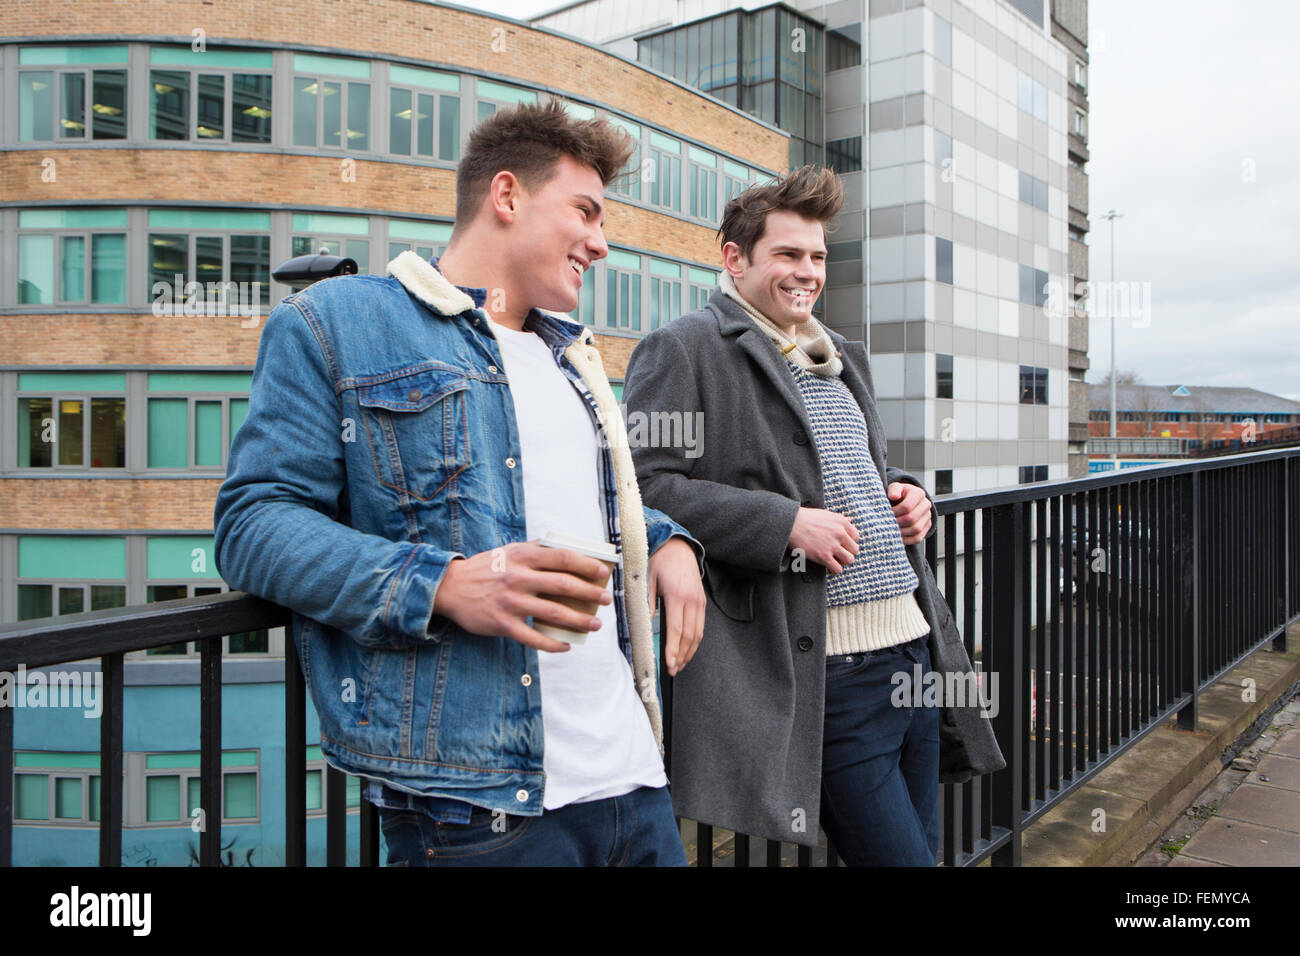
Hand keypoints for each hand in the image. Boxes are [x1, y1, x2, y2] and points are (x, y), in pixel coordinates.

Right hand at [432, 541, 612, 652]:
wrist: (450, 587)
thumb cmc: (485, 568)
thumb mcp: (509, 551)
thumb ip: (535, 550)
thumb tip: (565, 548)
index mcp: (523, 557)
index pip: (563, 558)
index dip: (587, 565)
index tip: (603, 573)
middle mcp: (519, 578)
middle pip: (564, 586)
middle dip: (590, 594)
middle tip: (605, 601)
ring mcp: (511, 602)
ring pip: (554, 614)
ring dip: (579, 621)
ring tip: (594, 624)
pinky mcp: (503, 624)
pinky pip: (534, 638)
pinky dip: (553, 644)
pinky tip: (566, 645)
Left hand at [649, 537, 705, 675]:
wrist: (678, 546)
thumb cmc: (659, 561)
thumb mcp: (647, 579)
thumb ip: (647, 602)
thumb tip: (646, 624)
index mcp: (677, 595)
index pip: (676, 630)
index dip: (674, 650)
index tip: (669, 664)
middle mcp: (692, 600)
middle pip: (690, 636)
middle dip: (682, 656)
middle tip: (674, 670)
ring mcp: (699, 601)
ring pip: (698, 633)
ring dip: (690, 651)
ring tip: (681, 664)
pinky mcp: (702, 601)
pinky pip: (701, 625)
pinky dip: (695, 640)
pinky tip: (687, 649)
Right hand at [788, 507, 858, 573]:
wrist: (790, 524)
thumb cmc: (806, 518)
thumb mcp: (825, 514)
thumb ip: (839, 519)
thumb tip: (850, 520)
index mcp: (841, 522)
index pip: (856, 536)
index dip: (848, 542)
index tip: (841, 544)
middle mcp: (840, 533)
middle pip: (855, 549)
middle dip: (846, 552)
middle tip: (837, 553)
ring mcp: (832, 545)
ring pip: (849, 560)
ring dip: (842, 562)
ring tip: (834, 560)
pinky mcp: (823, 556)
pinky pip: (837, 569)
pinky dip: (834, 570)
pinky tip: (828, 566)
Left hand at [888, 482, 931, 544]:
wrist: (906, 499)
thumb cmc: (899, 494)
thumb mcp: (895, 488)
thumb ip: (894, 490)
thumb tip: (893, 496)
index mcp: (918, 494)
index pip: (907, 506)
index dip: (895, 512)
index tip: (886, 513)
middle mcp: (926, 505)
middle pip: (911, 518)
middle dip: (897, 522)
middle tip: (887, 523)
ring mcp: (927, 517)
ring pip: (916, 529)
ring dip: (901, 531)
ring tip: (891, 529)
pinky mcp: (926, 527)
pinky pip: (918, 538)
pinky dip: (906, 540)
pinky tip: (897, 536)